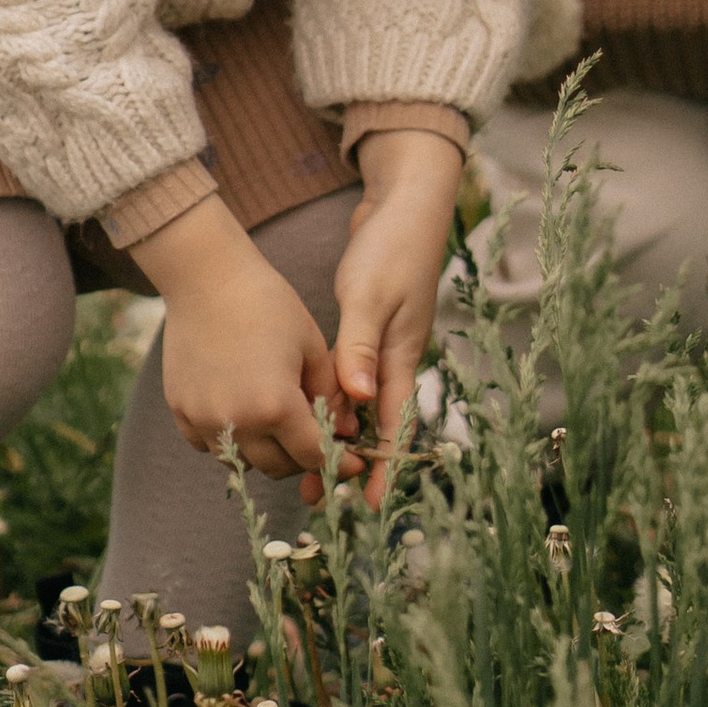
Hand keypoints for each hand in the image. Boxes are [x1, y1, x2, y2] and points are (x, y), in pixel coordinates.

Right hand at [130, 193, 334, 482]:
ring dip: (263, 451)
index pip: (313, 456)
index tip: (352, 461)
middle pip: (277, 467)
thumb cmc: (268, 303)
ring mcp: (204, 420)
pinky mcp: (181, 412)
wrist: (207, 278)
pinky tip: (240, 409)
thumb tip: (343, 434)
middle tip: (312, 437)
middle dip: (301, 458)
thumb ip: (330, 395)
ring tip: (276, 421)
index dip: (338, 461)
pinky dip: (229, 438)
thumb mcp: (312, 346)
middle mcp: (238, 422)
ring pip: (241, 462)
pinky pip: (210, 445)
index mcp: (277, 406)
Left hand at [329, 129, 467, 507]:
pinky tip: (305, 407)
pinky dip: (329, 397)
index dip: (381, 464)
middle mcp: (394, 356)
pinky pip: (348, 377)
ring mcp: (381, 343)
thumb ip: (361, 346)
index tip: (367, 504)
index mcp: (402, 354)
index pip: (393, 423)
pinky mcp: (366, 328)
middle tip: (316, 491)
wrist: (405, 202)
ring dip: (334, 430)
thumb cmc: (392, 246)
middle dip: (348, 457)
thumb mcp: (372, 295)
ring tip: (302, 462)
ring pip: (358, 401)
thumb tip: (357, 399)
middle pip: (373, 421)